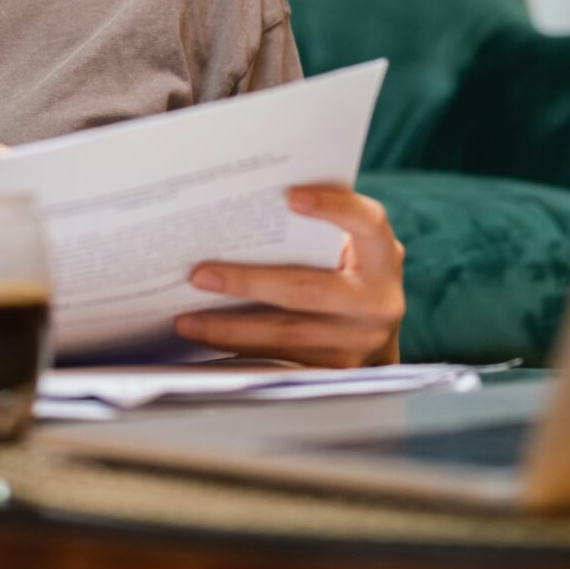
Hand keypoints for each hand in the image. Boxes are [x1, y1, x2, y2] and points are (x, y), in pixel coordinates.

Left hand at [173, 186, 405, 367]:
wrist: (376, 335)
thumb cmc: (350, 270)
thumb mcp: (351, 245)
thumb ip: (319, 228)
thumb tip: (247, 206)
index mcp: (382, 257)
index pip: (368, 223)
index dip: (334, 208)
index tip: (290, 196)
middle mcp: (377, 303)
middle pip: (306, 290)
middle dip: (248, 283)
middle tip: (199, 275)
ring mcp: (357, 343)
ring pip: (286, 335)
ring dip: (230, 328)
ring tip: (186, 320)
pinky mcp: (333, 372)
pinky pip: (279, 360)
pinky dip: (239, 349)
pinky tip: (206, 340)